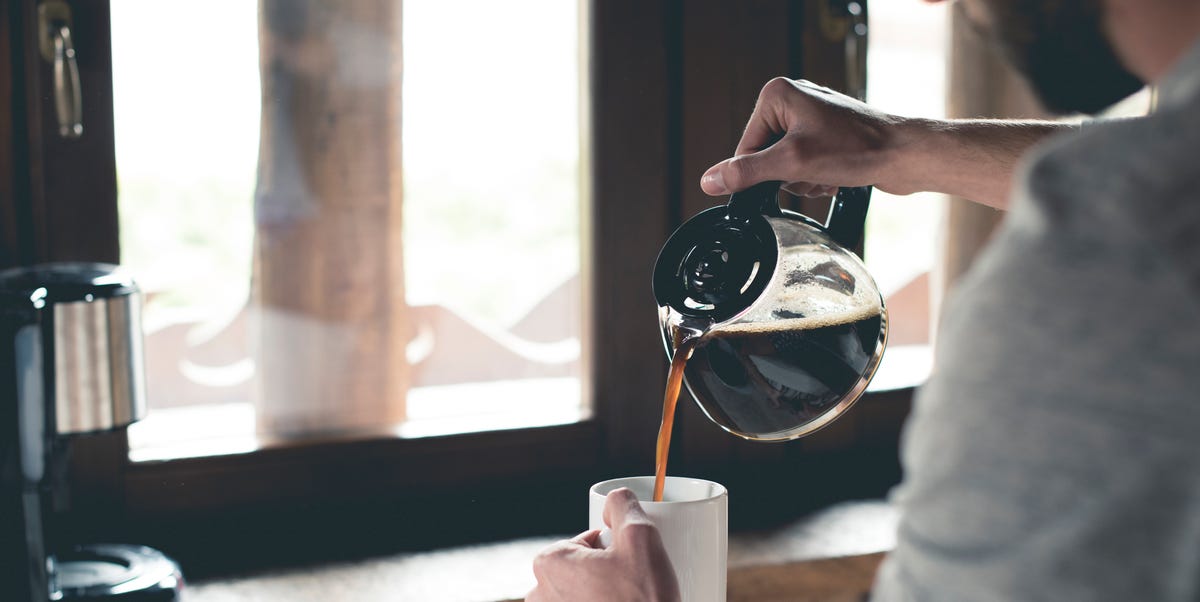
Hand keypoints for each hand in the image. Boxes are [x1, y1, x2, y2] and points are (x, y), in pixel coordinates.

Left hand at [526, 488, 679, 601]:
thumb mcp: (641, 536)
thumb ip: (623, 504)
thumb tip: (614, 499)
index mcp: (550, 563)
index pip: (585, 541)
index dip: (613, 549)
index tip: (629, 567)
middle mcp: (539, 594)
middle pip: (579, 568)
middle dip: (604, 573)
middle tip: (631, 586)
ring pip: (579, 594)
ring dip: (600, 595)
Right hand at [700, 77, 905, 197]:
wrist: (905, 154)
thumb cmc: (858, 149)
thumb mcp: (793, 164)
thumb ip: (748, 173)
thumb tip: (710, 180)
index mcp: (777, 95)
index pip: (745, 148)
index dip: (762, 173)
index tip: (786, 177)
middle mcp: (792, 99)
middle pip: (766, 157)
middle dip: (788, 176)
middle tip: (813, 173)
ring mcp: (811, 116)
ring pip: (785, 165)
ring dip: (804, 180)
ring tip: (828, 174)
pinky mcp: (826, 133)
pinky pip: (804, 164)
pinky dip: (817, 177)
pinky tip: (836, 175)